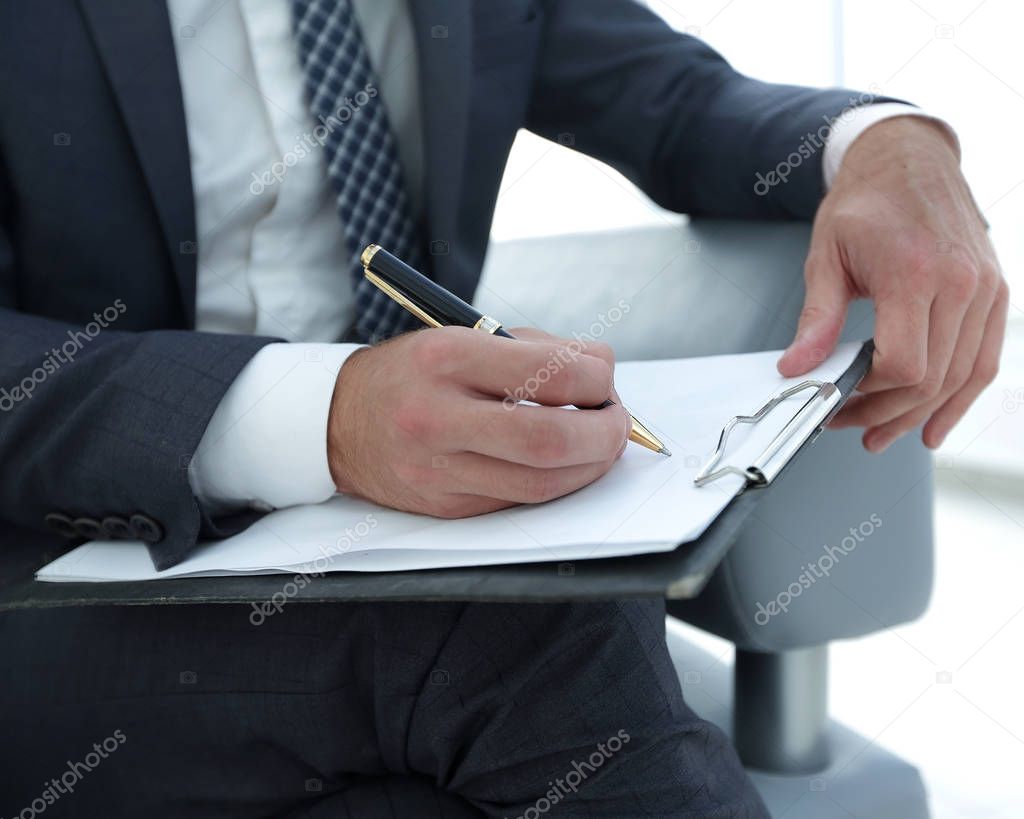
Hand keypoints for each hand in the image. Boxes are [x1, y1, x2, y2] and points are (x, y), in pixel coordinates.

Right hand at [327, 326, 629, 516]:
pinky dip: (555, 483)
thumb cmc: (412, 372)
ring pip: (540, 484)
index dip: (596, 380)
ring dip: (589, 465)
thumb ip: (535, 350)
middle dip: (604, 433)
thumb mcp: (462, 337)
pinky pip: (518, 501)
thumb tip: (601, 369)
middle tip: (617, 422)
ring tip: (599, 443)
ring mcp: (437, 470)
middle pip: (548, 440)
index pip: (547, 375)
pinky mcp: (444, 506)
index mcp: (445, 359)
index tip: (606, 379)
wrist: (337, 422)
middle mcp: (436, 417)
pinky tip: (565, 465)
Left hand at [778, 116, 1008, 451]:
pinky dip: (960, 398)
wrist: (908, 160)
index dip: (869, 394)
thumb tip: (797, 369)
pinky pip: (984, 361)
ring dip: (920, 415)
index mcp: (914, 272)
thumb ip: (816, 319)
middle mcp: (959, 282)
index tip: (838, 400)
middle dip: (886, 412)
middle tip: (850, 426)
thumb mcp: (826, 257)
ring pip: (960, 377)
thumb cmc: (866, 203)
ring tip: (883, 436)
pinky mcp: (994, 293)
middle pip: (931, 378)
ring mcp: (985, 289)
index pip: (903, 364)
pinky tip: (934, 423)